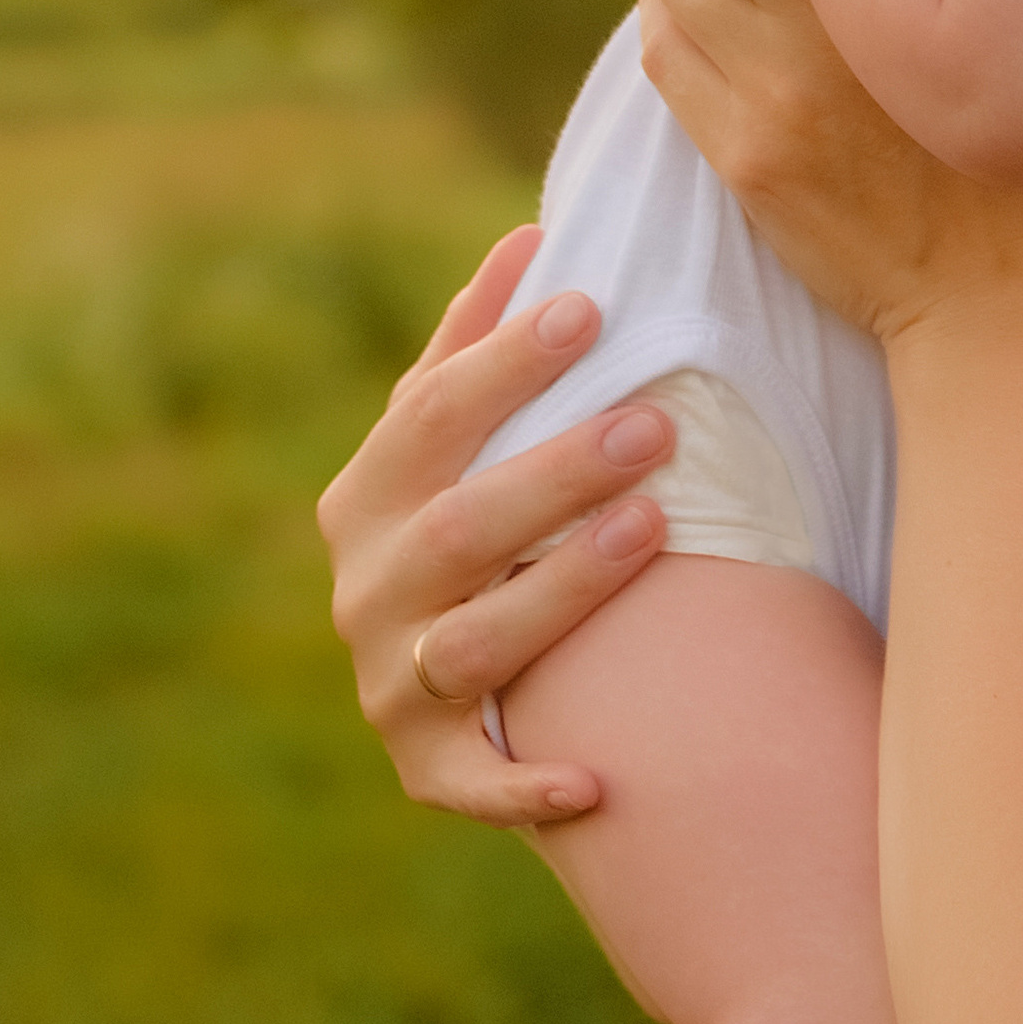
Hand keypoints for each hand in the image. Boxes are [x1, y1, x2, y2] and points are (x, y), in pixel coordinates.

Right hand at [316, 230, 674, 827]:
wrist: (447, 675)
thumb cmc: (475, 512)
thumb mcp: (458, 434)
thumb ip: (481, 344)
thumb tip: (536, 235)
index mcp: (369, 493)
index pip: (429, 417)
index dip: (504, 364)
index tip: (589, 309)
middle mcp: (366, 588)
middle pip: (461, 528)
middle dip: (558, 472)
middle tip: (656, 422)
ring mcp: (389, 682)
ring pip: (475, 644)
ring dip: (564, 587)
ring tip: (655, 526)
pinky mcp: (421, 767)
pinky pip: (469, 786)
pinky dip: (525, 788)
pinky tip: (599, 782)